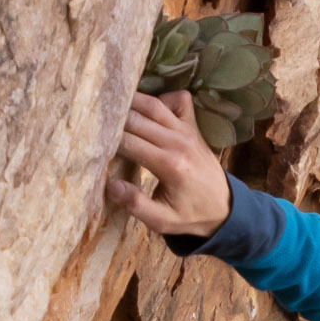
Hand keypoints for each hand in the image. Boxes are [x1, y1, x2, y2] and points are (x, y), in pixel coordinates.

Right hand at [106, 92, 232, 237]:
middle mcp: (178, 142)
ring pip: (153, 104)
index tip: (94, 143)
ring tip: (111, 108)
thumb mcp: (162, 222)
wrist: (225, 209)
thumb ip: (137, 205)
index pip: (129, 143)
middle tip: (95, 122)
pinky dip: (162, 98)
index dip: (109, 141)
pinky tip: (148, 110)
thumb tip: (111, 185)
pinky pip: (178, 99)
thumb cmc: (190, 217)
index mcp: (169, 165)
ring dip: (130, 103)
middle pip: (137, 119)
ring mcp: (187, 130)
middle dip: (114, 120)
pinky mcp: (193, 126)